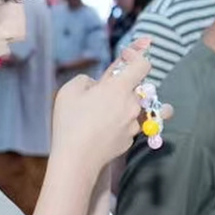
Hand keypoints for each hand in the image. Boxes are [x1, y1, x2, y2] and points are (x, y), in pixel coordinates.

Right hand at [50, 39, 160, 169]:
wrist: (77, 158)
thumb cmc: (71, 122)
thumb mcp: (71, 90)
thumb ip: (88, 80)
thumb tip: (98, 84)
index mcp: (120, 88)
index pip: (143, 65)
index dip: (136, 55)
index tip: (124, 56)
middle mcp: (133, 105)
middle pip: (142, 87)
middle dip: (131, 82)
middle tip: (113, 86)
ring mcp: (134, 124)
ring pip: (141, 107)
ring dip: (132, 103)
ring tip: (114, 107)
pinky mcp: (131, 140)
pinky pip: (132, 125)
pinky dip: (125, 122)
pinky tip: (107, 126)